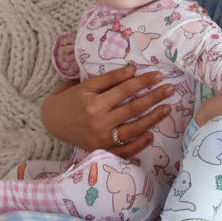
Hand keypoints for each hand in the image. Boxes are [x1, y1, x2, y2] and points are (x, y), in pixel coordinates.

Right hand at [40, 65, 174, 155]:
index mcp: (94, 102)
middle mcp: (99, 121)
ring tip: (167, 108)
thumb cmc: (69, 99)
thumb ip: (109, 78)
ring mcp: (101, 138)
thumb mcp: (86, 85)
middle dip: (154, 97)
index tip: (158, 75)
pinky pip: (124, 150)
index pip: (125, 89)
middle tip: (170, 89)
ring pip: (133, 128)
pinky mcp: (101, 150)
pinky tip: (151, 135)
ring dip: (153, 118)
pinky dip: (138, 144)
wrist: (51, 122)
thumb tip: (133, 70)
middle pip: (133, 108)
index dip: (143, 81)